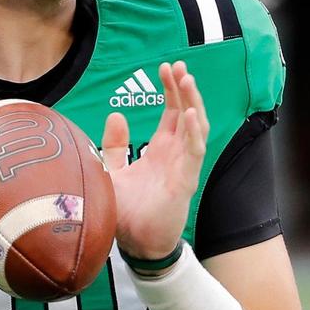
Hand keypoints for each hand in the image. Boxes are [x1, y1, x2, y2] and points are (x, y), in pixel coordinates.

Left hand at [102, 61, 208, 259]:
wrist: (134, 245)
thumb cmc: (127, 212)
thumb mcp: (113, 171)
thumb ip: (114, 145)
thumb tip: (116, 115)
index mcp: (161, 149)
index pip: (172, 112)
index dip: (171, 89)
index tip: (165, 67)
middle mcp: (176, 154)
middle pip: (186, 113)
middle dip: (183, 88)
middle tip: (178, 64)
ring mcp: (184, 166)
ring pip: (195, 128)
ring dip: (193, 103)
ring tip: (187, 80)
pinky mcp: (186, 182)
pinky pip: (195, 152)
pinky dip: (195, 132)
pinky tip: (191, 114)